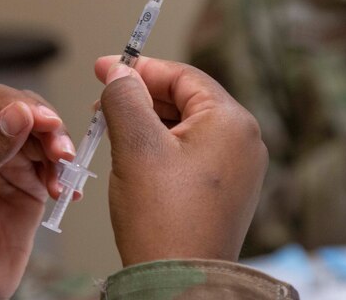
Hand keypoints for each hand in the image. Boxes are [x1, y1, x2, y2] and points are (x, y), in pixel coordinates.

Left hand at [0, 83, 74, 299]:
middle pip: (22, 111)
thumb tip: (18, 114)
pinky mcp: (28, 180)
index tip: (45, 122)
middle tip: (62, 152)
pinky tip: (64, 193)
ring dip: (58, 151)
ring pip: (42, 134)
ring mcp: (5, 158)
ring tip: (61, 179)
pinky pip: (54, 164)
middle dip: (46, 127)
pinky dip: (64, 174)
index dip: (19, 105)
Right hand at [95, 56, 267, 265]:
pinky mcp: (225, 190)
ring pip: (184, 126)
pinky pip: (190, 152)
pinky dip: (159, 146)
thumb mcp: (136, 147)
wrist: (180, 284)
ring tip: (111, 129)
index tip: (106, 67)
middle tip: (102, 101)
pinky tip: (132, 153)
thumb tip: (119, 72)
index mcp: (231, 122)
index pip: (182, 75)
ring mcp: (237, 168)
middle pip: (185, 99)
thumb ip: (125, 98)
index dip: (139, 68)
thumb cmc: (163, 220)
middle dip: (140, 97)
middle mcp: (243, 141)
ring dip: (146, 122)